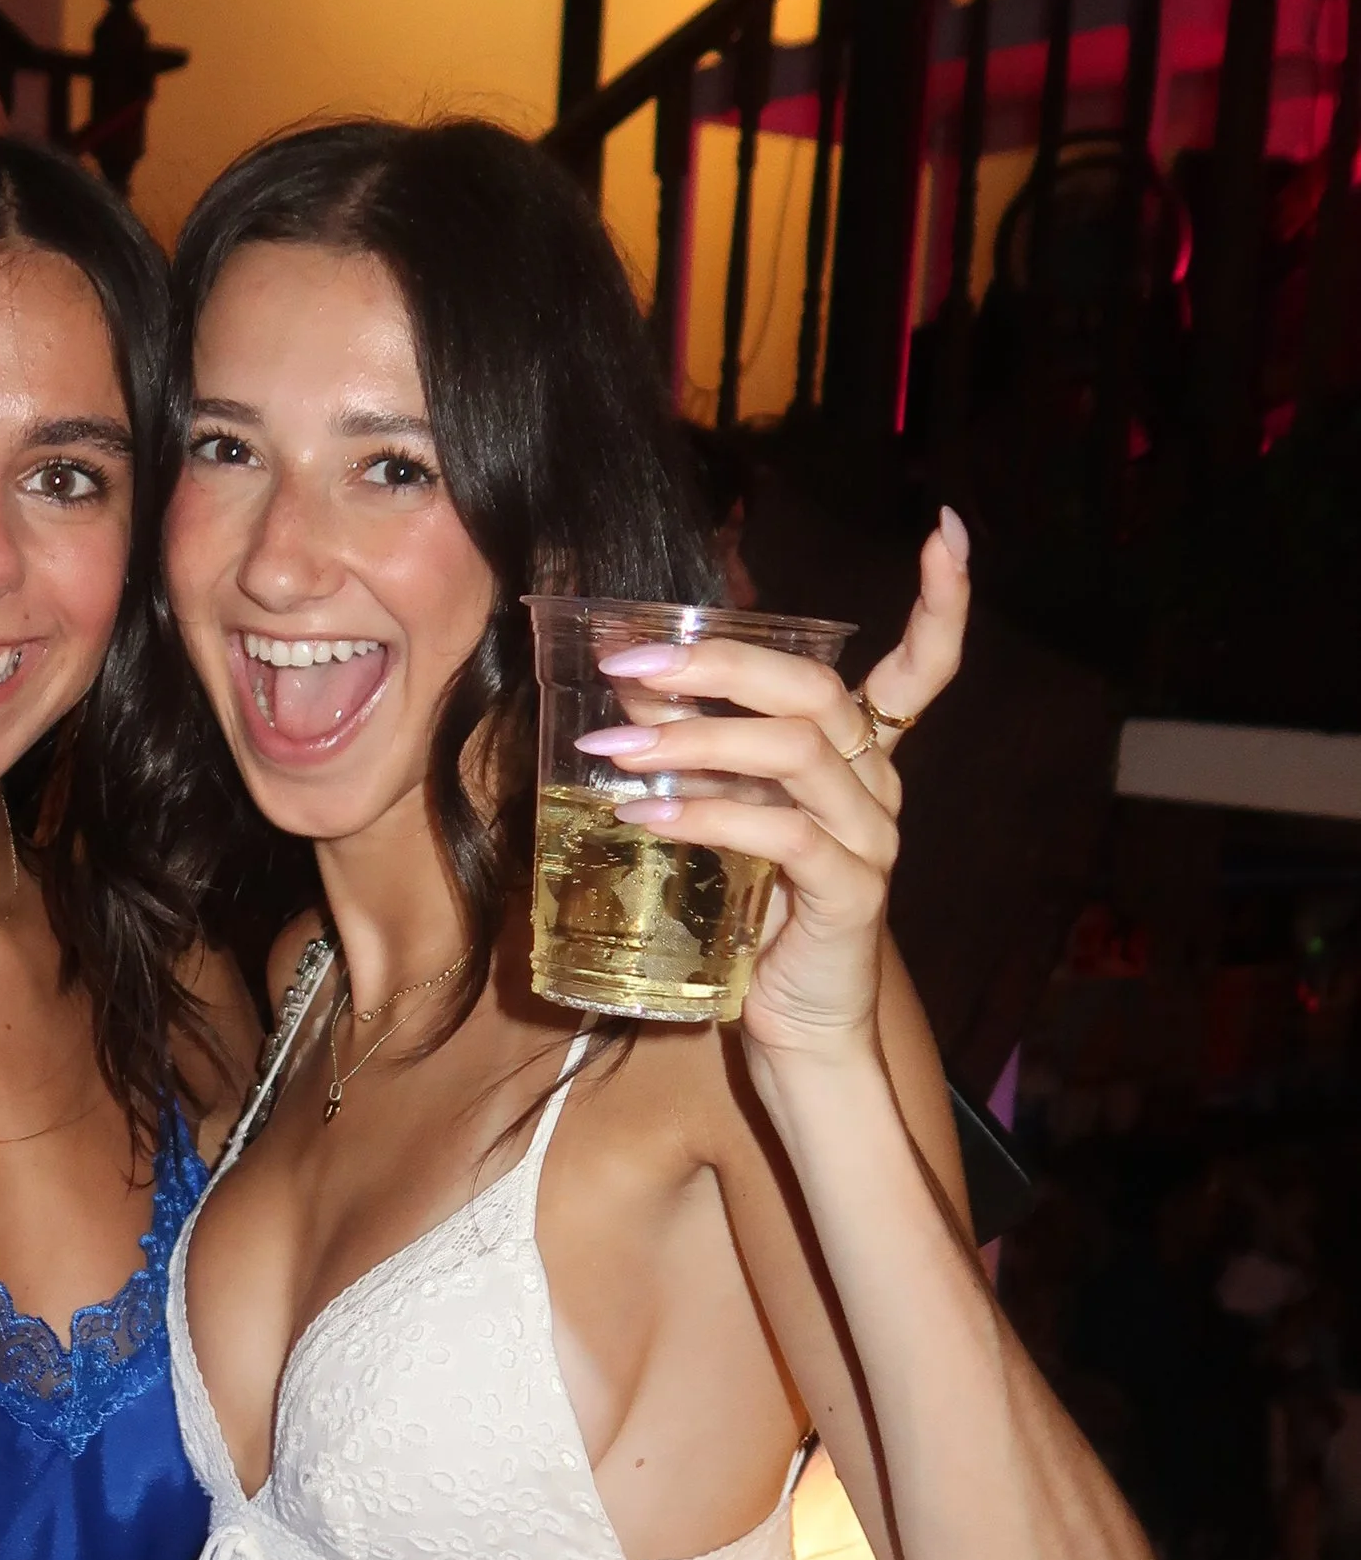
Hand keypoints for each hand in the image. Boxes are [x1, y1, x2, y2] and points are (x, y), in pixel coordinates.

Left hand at [574, 513, 970, 1069]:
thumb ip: (695, 746)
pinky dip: (707, 816)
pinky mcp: (850, 894)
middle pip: (816, 691)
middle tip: (627, 661)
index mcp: (862, 759)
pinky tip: (649, 815)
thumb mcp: (727, 814)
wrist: (797, 1029)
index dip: (943, 602)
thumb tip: (631, 677)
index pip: (926, 670)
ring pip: (794, 753)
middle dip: (718, 664)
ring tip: (609, 750)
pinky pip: (781, 834)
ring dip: (690, 742)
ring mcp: (871, 838)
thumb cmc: (760, 917)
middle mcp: (877, 787)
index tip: (949, 529)